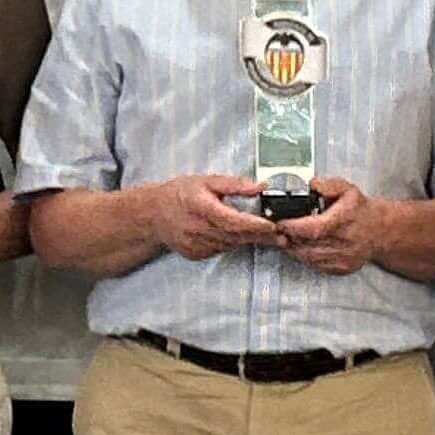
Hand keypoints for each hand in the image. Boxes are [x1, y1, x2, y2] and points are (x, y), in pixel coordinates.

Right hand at [147, 174, 281, 262]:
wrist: (153, 215)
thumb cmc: (181, 193)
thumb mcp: (206, 180)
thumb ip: (234, 184)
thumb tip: (261, 186)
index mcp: (202, 207)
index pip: (233, 220)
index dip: (255, 225)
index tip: (273, 226)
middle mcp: (199, 229)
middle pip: (237, 236)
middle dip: (261, 236)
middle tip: (282, 236)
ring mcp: (197, 245)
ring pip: (231, 244)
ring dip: (249, 240)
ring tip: (268, 236)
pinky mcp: (196, 254)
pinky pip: (221, 249)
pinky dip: (232, 243)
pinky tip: (238, 236)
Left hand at [277, 177, 378, 274]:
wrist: (379, 231)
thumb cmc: (360, 210)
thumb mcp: (346, 189)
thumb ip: (328, 185)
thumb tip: (312, 184)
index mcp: (345, 220)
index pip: (313, 229)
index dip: (293, 227)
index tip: (281, 222)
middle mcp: (345, 241)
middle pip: (307, 245)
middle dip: (289, 238)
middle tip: (280, 230)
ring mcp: (343, 258)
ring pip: (309, 258)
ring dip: (294, 249)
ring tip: (288, 238)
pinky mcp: (341, 268)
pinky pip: (316, 266)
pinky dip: (304, 257)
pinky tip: (301, 247)